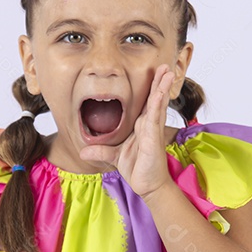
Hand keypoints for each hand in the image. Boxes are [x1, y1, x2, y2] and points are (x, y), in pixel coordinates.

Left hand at [79, 64, 174, 199]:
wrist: (148, 186)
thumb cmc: (137, 169)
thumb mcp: (114, 157)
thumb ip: (101, 151)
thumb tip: (83, 152)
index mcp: (142, 126)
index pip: (146, 102)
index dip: (150, 87)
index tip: (153, 73)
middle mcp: (149, 124)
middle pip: (155, 98)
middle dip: (160, 81)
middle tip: (164, 66)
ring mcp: (152, 129)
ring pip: (158, 102)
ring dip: (162, 86)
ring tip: (168, 71)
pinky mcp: (153, 136)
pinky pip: (155, 115)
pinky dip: (158, 102)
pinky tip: (160, 91)